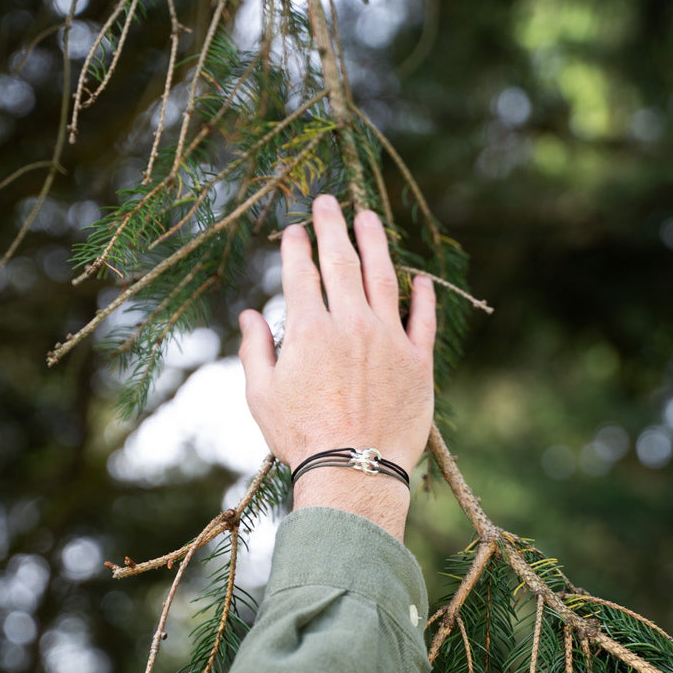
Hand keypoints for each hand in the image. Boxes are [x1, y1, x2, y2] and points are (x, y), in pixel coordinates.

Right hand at [238, 194, 435, 537]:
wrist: (354, 471)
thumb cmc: (302, 437)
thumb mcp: (262, 396)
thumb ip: (256, 350)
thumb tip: (250, 316)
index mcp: (310, 330)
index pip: (301, 273)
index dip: (297, 246)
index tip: (295, 229)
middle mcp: (351, 324)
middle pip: (342, 262)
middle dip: (333, 226)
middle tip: (328, 201)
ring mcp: (389, 339)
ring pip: (384, 277)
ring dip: (375, 243)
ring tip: (369, 217)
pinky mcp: (418, 360)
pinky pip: (423, 318)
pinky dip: (422, 295)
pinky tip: (420, 278)